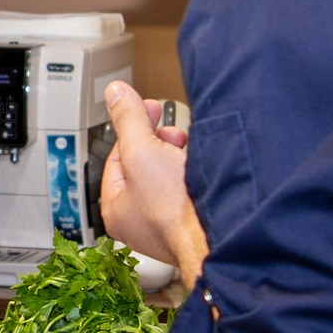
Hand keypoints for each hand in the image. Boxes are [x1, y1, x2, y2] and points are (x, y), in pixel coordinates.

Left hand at [99, 81, 206, 288]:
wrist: (217, 238)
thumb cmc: (176, 209)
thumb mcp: (143, 151)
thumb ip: (128, 120)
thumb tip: (115, 94)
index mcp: (116, 207)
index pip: (117, 156)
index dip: (133, 128)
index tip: (147, 110)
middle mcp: (137, 221)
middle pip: (142, 167)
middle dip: (159, 143)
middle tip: (173, 133)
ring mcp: (164, 226)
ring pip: (167, 180)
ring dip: (178, 159)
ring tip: (188, 152)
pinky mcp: (190, 226)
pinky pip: (186, 193)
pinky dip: (193, 177)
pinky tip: (201, 171)